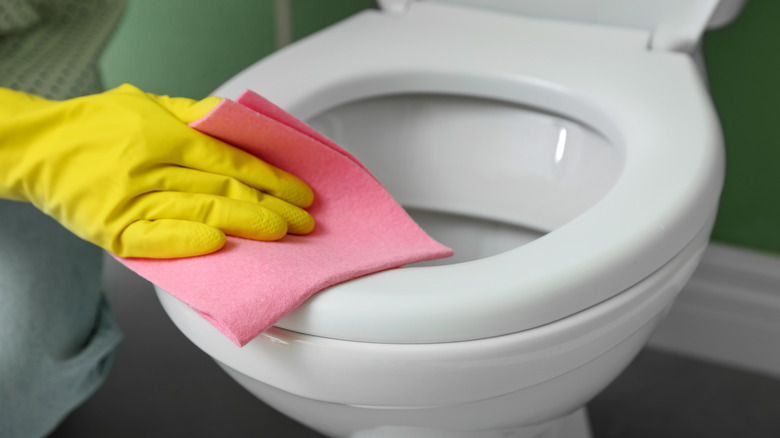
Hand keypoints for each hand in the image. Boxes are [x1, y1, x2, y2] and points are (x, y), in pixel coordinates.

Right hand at [0, 84, 313, 257]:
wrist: (36, 149)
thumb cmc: (97, 125)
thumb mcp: (148, 104)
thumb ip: (194, 116)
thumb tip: (240, 126)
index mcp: (164, 135)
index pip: (231, 161)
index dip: (270, 178)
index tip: (300, 191)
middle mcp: (151, 167)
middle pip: (225, 190)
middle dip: (271, 206)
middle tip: (304, 221)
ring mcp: (130, 200)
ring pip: (201, 213)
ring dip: (246, 225)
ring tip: (280, 234)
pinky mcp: (111, 230)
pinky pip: (155, 240)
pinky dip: (188, 243)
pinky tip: (221, 247)